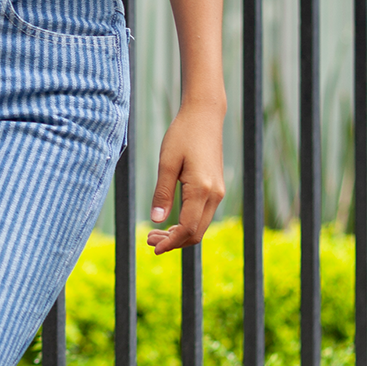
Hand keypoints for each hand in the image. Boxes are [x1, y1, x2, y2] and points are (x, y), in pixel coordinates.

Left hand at [147, 100, 225, 254]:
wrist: (204, 116)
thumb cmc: (183, 135)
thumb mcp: (167, 163)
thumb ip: (162, 193)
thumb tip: (157, 221)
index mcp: (202, 189)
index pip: (188, 228)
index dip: (171, 243)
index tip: (153, 249)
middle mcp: (214, 194)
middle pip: (196, 232)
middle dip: (173, 242)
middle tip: (149, 240)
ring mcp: (218, 192)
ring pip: (200, 226)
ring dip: (179, 234)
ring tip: (154, 234)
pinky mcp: (215, 188)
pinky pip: (202, 215)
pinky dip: (186, 224)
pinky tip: (170, 223)